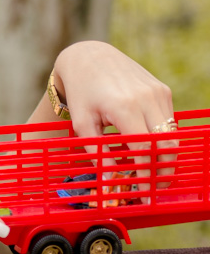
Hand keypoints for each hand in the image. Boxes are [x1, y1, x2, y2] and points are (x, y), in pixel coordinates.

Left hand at [52, 41, 176, 193]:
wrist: (90, 58)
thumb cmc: (82, 93)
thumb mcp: (82, 124)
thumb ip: (98, 153)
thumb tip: (108, 183)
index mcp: (124, 107)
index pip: (145, 149)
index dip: (146, 175)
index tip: (143, 196)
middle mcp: (147, 98)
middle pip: (167, 145)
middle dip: (162, 171)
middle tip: (152, 189)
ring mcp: (159, 92)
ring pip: (172, 134)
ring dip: (164, 157)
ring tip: (150, 174)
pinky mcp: (163, 90)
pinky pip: (168, 121)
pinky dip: (162, 138)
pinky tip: (149, 149)